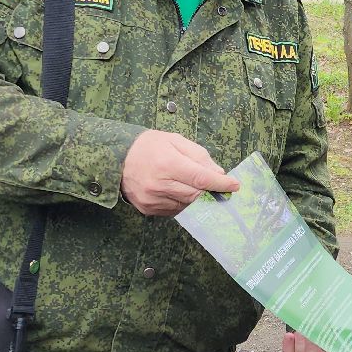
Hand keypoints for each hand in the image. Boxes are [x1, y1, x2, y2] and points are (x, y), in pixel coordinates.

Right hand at [121, 130, 240, 215]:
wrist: (117, 158)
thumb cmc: (149, 146)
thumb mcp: (175, 140)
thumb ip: (198, 155)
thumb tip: (218, 172)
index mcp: (168, 164)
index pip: (201, 178)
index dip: (220, 183)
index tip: (234, 185)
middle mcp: (160, 184)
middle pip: (196, 195)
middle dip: (210, 192)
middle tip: (218, 188)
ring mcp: (153, 200)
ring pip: (186, 205)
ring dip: (196, 199)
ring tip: (195, 187)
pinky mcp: (148, 209)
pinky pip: (174, 210)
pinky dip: (182, 203)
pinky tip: (179, 192)